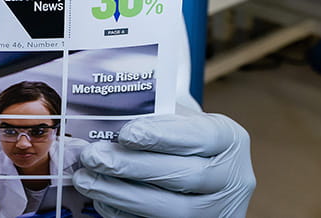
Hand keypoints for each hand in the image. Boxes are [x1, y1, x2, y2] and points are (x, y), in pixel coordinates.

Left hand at [72, 108, 254, 217]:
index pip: (200, 136)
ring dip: (122, 194)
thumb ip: (153, 113)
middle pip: (185, 176)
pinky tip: (101, 201)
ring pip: (173, 208)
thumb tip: (106, 116)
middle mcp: (233, 178)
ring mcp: (219, 209)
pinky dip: (126, 215)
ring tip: (87, 180)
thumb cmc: (180, 134)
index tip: (126, 134)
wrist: (199, 161)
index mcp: (230, 139)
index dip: (162, 136)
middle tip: (94, 157)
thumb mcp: (178, 116)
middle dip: (133, 167)